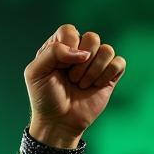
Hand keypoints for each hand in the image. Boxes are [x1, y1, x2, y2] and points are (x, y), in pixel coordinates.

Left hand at [25, 25, 125, 144]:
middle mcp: (79, 52)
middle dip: (80, 63)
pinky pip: (119, 62)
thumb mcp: (35, 72)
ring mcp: (96, 63)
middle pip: (92, 37)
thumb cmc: (44, 98)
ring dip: (92, 71)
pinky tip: (95, 86)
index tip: (60, 67)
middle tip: (71, 79)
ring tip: (81, 85)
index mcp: (60, 47)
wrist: (57, 122)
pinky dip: (106, 75)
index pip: (69, 30)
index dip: (67, 46)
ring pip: (107, 50)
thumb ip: (53, 52)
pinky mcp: (109, 75)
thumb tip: (83, 53)